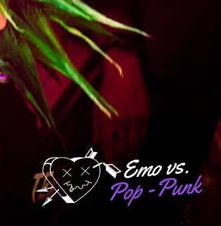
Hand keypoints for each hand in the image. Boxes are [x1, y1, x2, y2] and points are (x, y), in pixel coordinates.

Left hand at [93, 48, 148, 164]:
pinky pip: (143, 135)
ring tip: (127, 166)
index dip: (110, 160)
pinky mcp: (146, 114)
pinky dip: (139, 146)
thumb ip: (96, 127)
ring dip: (131, 157)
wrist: (125, 69)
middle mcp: (122, 120)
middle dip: (121, 162)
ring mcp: (136, 118)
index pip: (109, 146)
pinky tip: (136, 151)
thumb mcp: (96, 105)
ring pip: (135, 144)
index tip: (110, 170)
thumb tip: (95, 145)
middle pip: (123, 148)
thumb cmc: (107, 87)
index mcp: (107, 117)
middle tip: (119, 172)